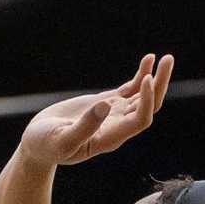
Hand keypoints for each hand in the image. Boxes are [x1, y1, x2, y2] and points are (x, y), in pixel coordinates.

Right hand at [18, 54, 173, 168]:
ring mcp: (113, 115)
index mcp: (110, 137)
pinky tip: (147, 60)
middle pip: (149, 107)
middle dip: (159, 84)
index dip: (147, 100)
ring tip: (165, 57)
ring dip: (155, 78)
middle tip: (167, 59)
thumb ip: (84, 127)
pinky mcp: (106, 104)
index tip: (147, 79)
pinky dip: (140, 76)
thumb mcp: (62, 140)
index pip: (140, 120)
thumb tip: (106, 106)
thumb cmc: (46, 145)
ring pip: (143, 97)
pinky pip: (130, 90)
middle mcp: (118, 127)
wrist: (37, 144)